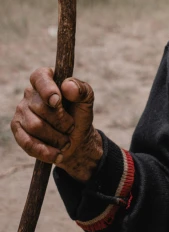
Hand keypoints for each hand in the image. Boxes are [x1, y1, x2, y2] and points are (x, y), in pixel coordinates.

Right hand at [11, 67, 102, 181]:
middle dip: (61, 121)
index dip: (47, 89)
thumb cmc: (79, 114)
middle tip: (71, 128)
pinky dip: (45, 151)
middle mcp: (30, 94)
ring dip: (56, 138)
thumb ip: (81, 90)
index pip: (39, 77)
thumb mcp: (87, 100)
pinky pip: (27, 143)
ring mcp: (21, 112)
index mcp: (46, 79)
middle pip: (40, 107)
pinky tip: (57, 155)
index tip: (57, 102)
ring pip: (35, 126)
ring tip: (66, 142)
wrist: (75, 139)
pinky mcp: (18, 131)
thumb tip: (67, 86)